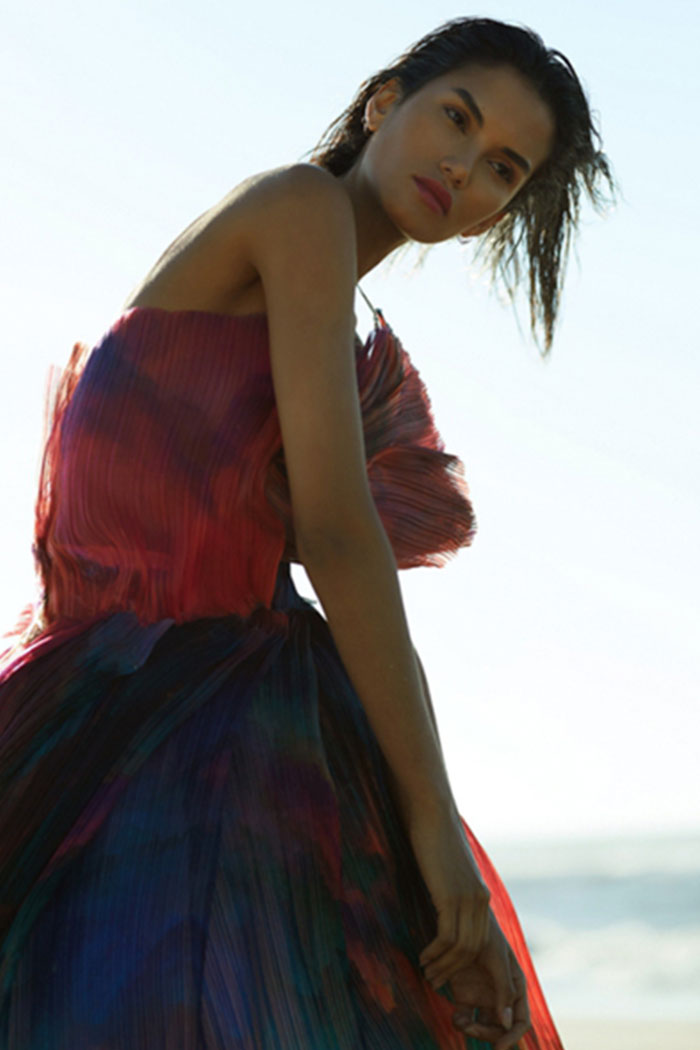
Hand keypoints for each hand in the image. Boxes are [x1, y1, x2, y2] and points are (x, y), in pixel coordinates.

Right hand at [407, 807, 491, 983]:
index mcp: (480, 895)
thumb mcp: (447, 871)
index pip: (481, 940)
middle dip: (455, 970)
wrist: (432, 814)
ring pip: (462, 948)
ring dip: (444, 966)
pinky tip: (423, 956)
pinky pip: (448, 937)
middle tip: (435, 981)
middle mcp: (480, 900)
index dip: (467, 962)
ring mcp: (468, 899)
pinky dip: (436, 952)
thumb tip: (439, 906)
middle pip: (474, 950)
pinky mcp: (451, 896)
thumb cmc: (433, 838)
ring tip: (427, 974)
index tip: (450, 974)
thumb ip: (448, 890)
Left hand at [446, 912, 531, 1049]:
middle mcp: (500, 995)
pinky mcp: (463, 994)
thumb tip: (506, 1023)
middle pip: (500, 1028)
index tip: (498, 1048)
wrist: (460, 918)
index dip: (512, 1037)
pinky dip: (460, 1022)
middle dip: (487, 1033)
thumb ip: (504, 989)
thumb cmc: (485, 934)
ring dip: (472, 1030)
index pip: (520, 1021)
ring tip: (460, 1021)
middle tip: (470, 1028)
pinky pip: (465, 1018)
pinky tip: (455, 1017)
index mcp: (515, 987)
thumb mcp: (497, 958)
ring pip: (482, 1026)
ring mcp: (482, 996)